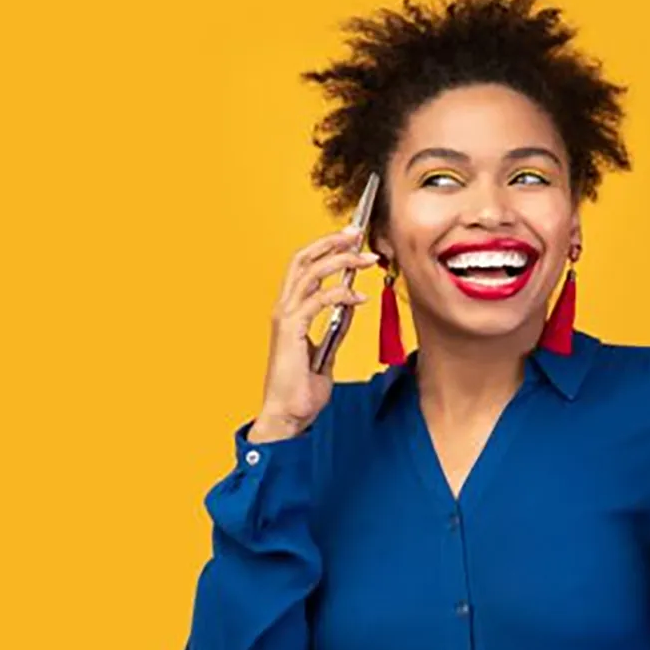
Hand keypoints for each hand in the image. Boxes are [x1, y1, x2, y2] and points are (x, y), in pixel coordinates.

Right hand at [251, 226, 379, 441]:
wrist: (289, 415)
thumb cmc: (302, 388)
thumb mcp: (326, 351)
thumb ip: (335, 326)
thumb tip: (351, 304)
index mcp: (289, 311)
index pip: (303, 266)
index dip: (325, 247)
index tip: (351, 238)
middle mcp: (283, 308)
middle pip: (303, 259)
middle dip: (331, 242)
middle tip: (358, 234)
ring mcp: (284, 317)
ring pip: (310, 273)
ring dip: (341, 261)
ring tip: (367, 258)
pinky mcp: (291, 330)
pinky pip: (317, 300)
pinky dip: (340, 294)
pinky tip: (358, 297)